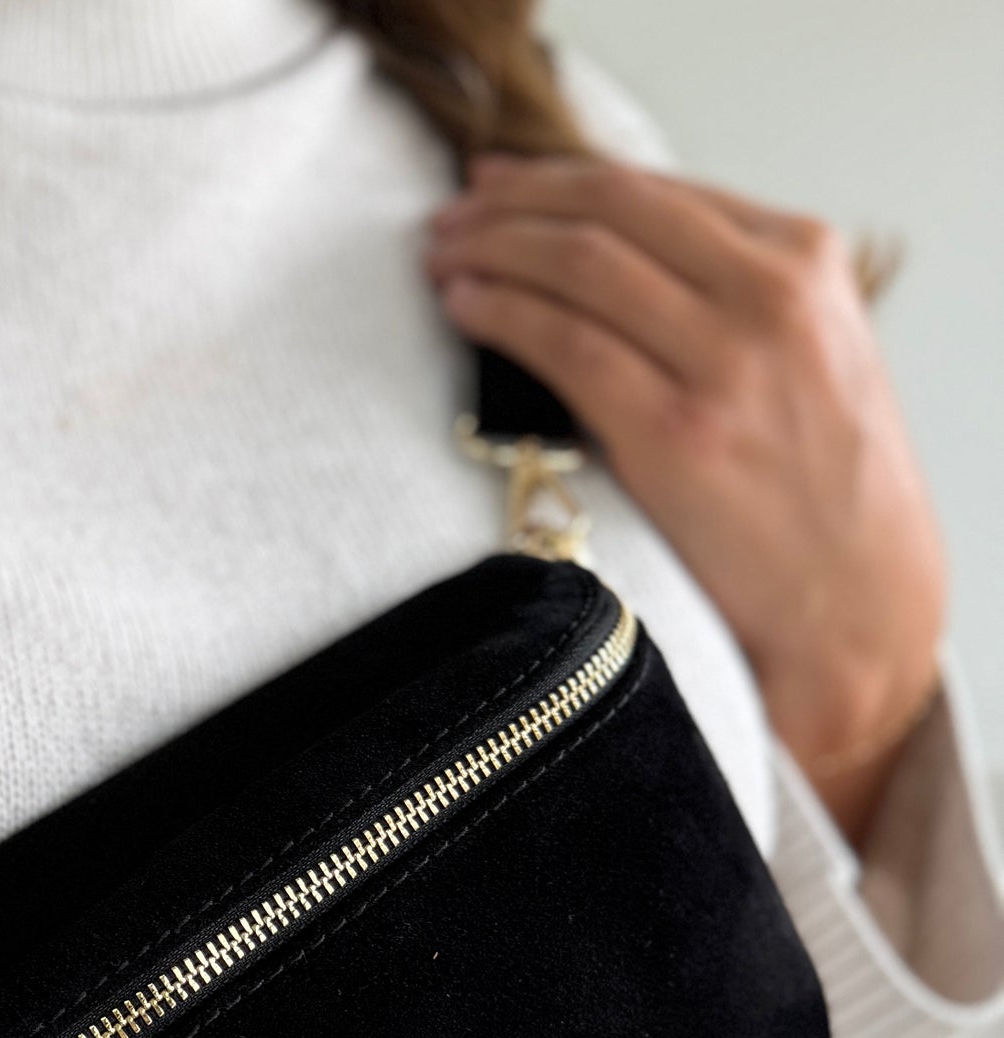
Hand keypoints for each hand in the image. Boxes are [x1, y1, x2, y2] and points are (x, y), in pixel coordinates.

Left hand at [426, 154, 944, 841]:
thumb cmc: (819, 487)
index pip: (655, 189)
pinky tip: (463, 309)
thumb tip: (606, 258)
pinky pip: (565, 346)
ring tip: (440, 259)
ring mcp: (722, 364)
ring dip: (491, 252)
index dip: (557, 179)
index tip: (497, 187)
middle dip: (512, 207)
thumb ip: (730, 295)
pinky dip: (502, 315)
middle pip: (608, 212)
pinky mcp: (673, 434)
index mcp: (805, 260)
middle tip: (449, 219)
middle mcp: (768, 296)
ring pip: (579, 268)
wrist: (855, 600)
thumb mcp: (809, 353)